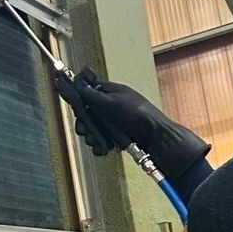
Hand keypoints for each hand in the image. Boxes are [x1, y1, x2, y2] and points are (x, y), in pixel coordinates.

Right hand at [72, 67, 209, 178]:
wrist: (155, 138)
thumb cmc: (138, 115)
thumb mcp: (112, 101)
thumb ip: (92, 94)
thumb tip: (77, 84)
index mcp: (112, 93)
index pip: (89, 93)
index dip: (81, 102)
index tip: (77, 111)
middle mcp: (112, 106)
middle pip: (89, 114)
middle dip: (85, 124)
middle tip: (85, 130)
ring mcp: (115, 122)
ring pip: (94, 129)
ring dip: (92, 136)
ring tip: (97, 141)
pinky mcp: (117, 136)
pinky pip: (102, 140)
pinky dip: (101, 145)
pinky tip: (104, 148)